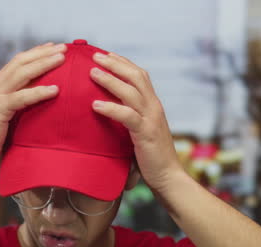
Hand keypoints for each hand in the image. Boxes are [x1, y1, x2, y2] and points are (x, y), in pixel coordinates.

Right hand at [0, 43, 66, 168]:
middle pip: (21, 62)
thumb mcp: (7, 115)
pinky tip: (55, 89)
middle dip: (43, 53)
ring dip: (44, 64)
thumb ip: (18, 103)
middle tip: (63, 47)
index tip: (53, 47)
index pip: (18, 62)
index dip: (36, 52)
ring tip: (62, 59)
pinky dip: (39, 91)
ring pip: (22, 73)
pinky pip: (22, 97)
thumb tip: (41, 100)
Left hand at [89, 52, 182, 191]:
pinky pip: (127, 116)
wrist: (168, 177)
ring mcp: (151, 119)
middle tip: (95, 56)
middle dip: (115, 64)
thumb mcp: (140, 132)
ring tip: (92, 73)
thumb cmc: (151, 158)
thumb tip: (106, 112)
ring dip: (110, 80)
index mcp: (153, 105)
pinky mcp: (146, 134)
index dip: (123, 63)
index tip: (106, 55)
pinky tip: (95, 104)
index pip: (140, 75)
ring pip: (131, 91)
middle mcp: (154, 108)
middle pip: (136, 76)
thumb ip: (129, 120)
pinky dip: (110, 108)